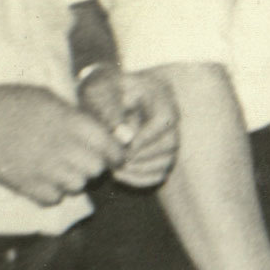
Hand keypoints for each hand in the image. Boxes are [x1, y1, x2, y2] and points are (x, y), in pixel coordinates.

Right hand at [0, 85, 120, 205]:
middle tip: (87, 160)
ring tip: (64, 168)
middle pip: (95, 168)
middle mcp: (57, 145)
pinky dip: (54, 193)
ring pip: (77, 186)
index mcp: (65, 120)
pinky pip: (53, 199)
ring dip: (75, 179)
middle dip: (96, 166)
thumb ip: (74, 114)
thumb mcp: (46, 97)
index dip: (116, 152)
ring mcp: (39, 168)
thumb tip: (103, 132)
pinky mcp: (23, 185)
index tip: (116, 156)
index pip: (106, 144)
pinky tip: (46, 179)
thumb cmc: (8, 102)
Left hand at [109, 70, 180, 186]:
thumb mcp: (99, 93)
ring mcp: (165, 136)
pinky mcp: (158, 153)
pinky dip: (141, 178)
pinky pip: (159, 172)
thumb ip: (109, 111)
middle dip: (143, 157)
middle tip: (119, 161)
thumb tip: (126, 138)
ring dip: (141, 170)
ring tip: (115, 168)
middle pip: (170, 143)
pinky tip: (119, 174)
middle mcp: (168, 116)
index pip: (165, 120)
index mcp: (158, 95)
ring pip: (167, 161)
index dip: (146, 137)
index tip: (125, 147)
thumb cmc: (100, 91)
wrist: (100, 97)